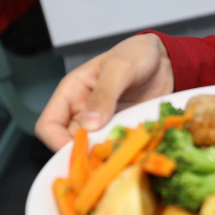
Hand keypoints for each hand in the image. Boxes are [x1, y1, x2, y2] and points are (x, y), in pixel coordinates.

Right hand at [35, 34, 174, 149]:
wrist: (165, 60)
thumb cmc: (137, 54)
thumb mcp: (120, 67)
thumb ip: (105, 92)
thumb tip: (90, 124)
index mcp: (71, 93)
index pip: (48, 125)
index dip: (56, 141)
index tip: (78, 151)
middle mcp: (82, 112)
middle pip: (67, 144)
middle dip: (81, 155)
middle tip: (102, 160)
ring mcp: (102, 125)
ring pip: (91, 151)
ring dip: (102, 157)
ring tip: (119, 158)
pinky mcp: (121, 132)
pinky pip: (113, 150)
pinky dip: (119, 155)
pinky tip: (132, 155)